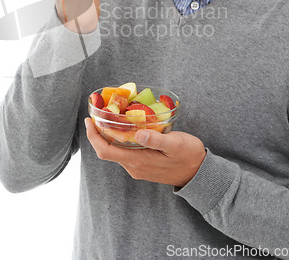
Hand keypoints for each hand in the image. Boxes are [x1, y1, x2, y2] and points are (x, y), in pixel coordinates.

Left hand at [85, 118, 206, 187]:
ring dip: (108, 136)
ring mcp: (138, 168)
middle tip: (97, 114)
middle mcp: (134, 166)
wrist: (200, 174)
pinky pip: (124, 153)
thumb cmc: (189, 156)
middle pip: (106, 150)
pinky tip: (124, 128)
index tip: (89, 120)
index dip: (93, 136)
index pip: (105, 151)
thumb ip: (156, 139)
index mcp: (138, 161)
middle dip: (98, 133)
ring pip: (115, 151)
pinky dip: (119, 140)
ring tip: (109, 117)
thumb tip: (139, 133)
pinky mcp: (143, 166)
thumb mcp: (175, 144)